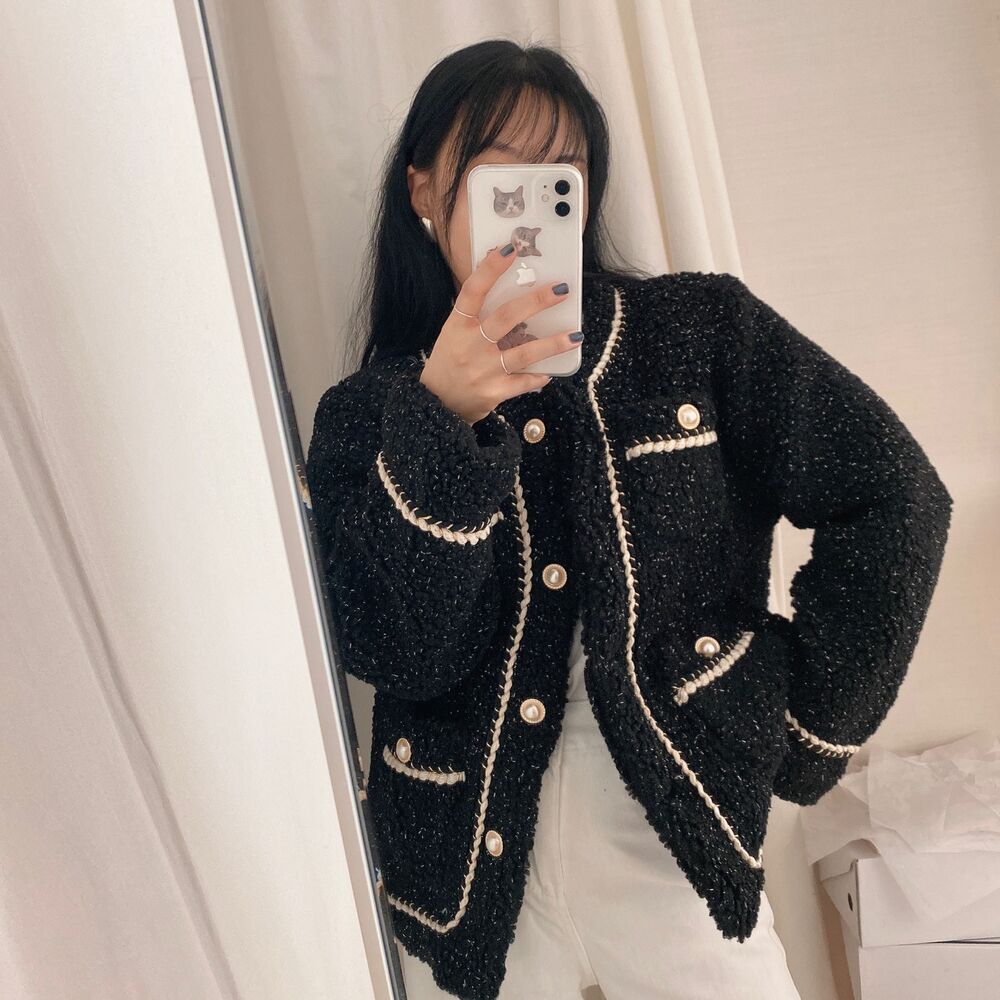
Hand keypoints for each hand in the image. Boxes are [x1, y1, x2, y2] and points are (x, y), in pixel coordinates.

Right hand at [420, 243, 581, 424]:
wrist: (434, 405)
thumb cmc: (449, 363)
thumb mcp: (453, 335)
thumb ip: (477, 317)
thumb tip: (513, 291)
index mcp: (457, 326)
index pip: (473, 291)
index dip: (490, 268)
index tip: (511, 249)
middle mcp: (470, 345)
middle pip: (506, 317)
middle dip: (536, 302)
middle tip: (561, 290)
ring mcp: (482, 370)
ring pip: (522, 353)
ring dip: (551, 344)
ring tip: (575, 336)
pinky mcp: (493, 392)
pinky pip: (523, 382)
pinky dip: (538, 377)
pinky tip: (551, 372)